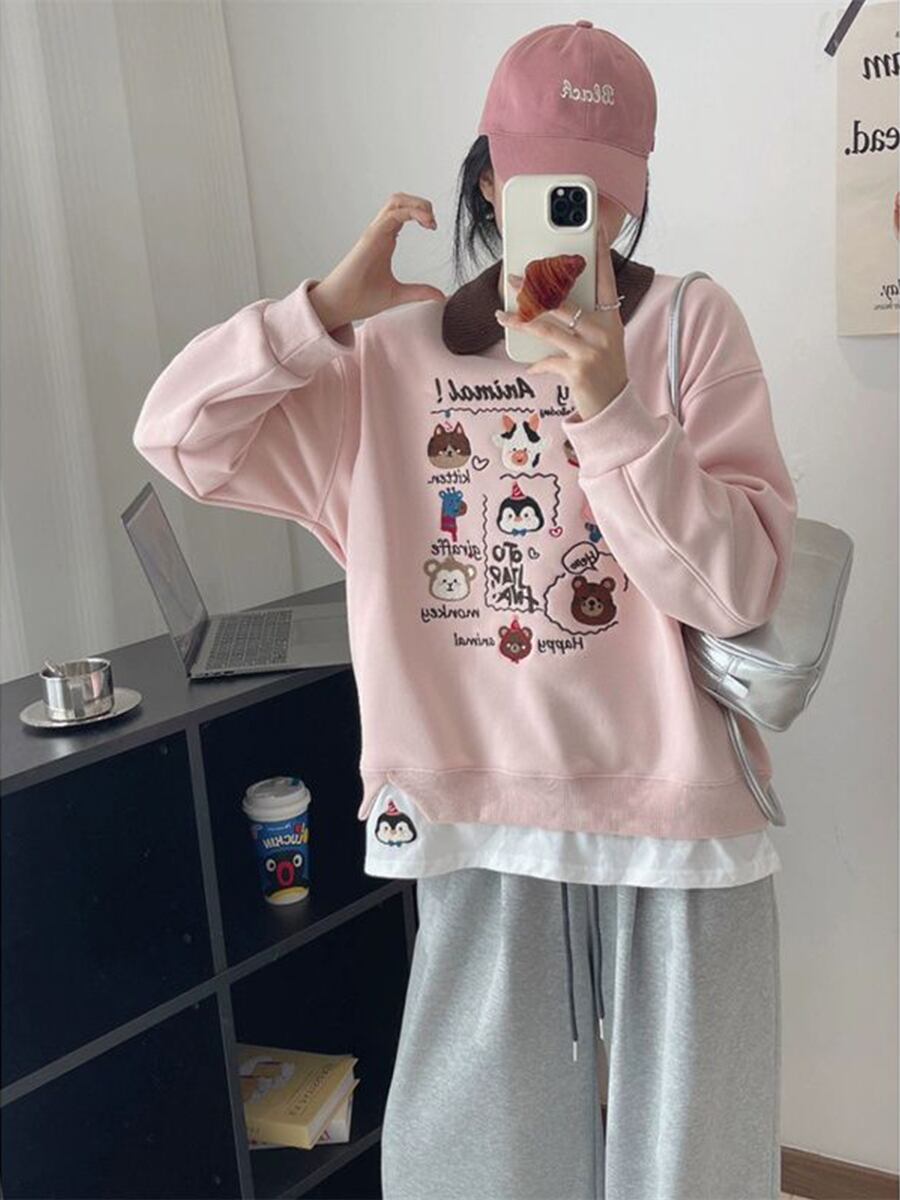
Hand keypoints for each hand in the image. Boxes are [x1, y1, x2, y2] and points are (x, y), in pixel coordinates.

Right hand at [309, 192, 445, 331]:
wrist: (340, 305)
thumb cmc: (361, 298)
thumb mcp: (398, 294)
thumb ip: (419, 292)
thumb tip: (440, 295)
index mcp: (385, 240)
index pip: (404, 213)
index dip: (421, 213)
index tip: (433, 228)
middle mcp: (380, 232)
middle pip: (400, 200)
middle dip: (420, 203)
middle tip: (433, 221)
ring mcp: (375, 233)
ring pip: (396, 201)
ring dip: (416, 204)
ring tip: (429, 218)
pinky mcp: (371, 238)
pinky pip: (392, 216)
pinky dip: (410, 213)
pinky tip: (423, 222)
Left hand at [494, 220, 628, 420]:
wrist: (615, 409)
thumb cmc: (604, 372)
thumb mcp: (602, 342)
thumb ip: (583, 322)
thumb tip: (548, 303)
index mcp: (611, 320)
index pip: (605, 279)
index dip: (600, 253)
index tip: (595, 227)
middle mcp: (604, 332)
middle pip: (564, 301)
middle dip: (534, 288)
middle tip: (513, 276)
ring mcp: (592, 351)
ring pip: (548, 328)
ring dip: (520, 321)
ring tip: (501, 315)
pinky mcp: (579, 371)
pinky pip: (547, 360)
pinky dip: (536, 364)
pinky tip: (529, 367)